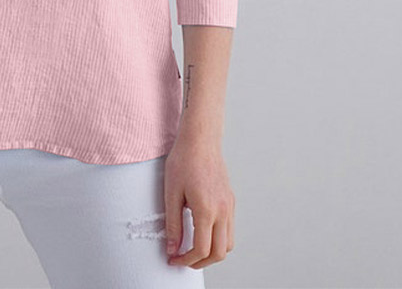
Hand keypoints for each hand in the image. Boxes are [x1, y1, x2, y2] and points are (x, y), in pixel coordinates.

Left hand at [163, 134, 234, 268]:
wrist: (200, 140)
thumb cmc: (184, 160)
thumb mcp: (171, 193)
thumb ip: (173, 224)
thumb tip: (172, 248)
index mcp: (207, 209)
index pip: (201, 249)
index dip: (186, 260)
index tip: (174, 259)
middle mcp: (223, 211)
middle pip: (219, 253)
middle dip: (201, 262)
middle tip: (184, 259)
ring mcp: (229, 206)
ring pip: (228, 244)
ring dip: (213, 253)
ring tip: (193, 249)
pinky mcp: (230, 200)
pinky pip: (230, 229)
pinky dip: (219, 239)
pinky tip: (203, 232)